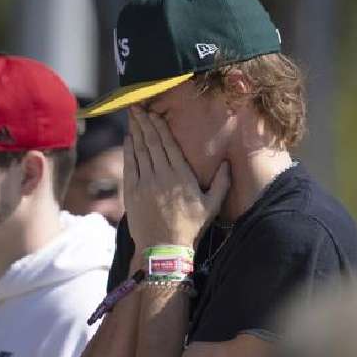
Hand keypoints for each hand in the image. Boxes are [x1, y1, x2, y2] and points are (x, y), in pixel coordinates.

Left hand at [123, 106, 229, 247]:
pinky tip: (128, 140)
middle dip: (144, 123)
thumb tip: (228, 163)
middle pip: (151, 143)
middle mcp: (161, 175)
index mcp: (181, 175)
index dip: (159, 127)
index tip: (153, 113)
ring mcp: (145, 183)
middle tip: (137, 107)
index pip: (168, 144)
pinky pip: (129, 166)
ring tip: (132, 117)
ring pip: (139, 151)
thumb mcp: (212, 206)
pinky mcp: (132, 193)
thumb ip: (222, 183)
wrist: (164, 249)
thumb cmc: (190, 228)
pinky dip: (128, 151)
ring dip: (135, 132)